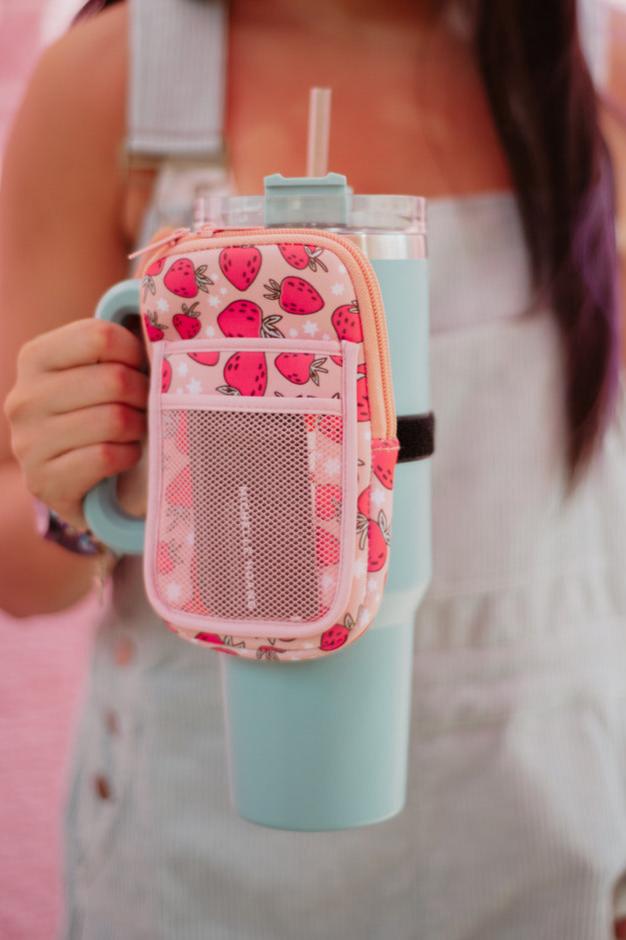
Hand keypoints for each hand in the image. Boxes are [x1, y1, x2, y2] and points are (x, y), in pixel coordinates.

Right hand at [3, 318, 147, 529]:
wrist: (75, 482)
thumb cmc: (95, 413)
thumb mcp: (96, 372)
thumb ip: (117, 345)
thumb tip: (160, 326)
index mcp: (34, 358)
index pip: (101, 336)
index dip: (135, 352)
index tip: (140, 367)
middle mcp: (23, 398)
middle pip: (114, 380)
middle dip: (143, 394)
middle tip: (144, 405)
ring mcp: (29, 443)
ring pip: (114, 419)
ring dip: (138, 427)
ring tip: (134, 431)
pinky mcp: (44, 481)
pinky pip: (107, 456)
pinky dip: (128, 456)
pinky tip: (124, 455)